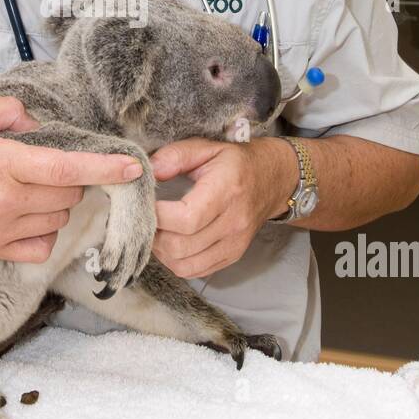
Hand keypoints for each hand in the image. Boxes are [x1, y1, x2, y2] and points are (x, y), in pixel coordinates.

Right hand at [0, 95, 142, 261]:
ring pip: (59, 218)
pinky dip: (45, 230)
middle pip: (69, 193)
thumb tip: (40, 127)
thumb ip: (8, 111)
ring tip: (30, 186)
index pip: (65, 168)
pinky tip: (29, 214)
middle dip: (71, 176)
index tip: (132, 167)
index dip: (105, 168)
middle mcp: (3, 201)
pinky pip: (41, 246)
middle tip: (48, 164)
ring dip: (57, 201)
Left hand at [149, 136, 297, 278]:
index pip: (186, 219)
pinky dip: (177, 262)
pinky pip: (195, 271)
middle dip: (155, 235)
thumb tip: (147, 172)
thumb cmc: (236, 162)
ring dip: (162, 252)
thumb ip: (174, 156)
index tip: (145, 204)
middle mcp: (234, 222)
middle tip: (147, 219)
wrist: (272, 179)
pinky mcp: (232, 255)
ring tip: (158, 231)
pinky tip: (172, 243)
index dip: (158, 216)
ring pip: (185, 264)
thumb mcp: (206, 147)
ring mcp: (234, 243)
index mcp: (226, 191)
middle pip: (181, 246)